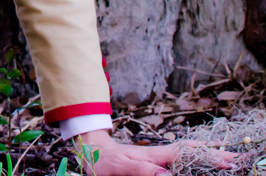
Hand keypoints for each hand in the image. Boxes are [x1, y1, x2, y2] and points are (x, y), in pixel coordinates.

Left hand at [73, 129, 238, 175]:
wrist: (91, 152)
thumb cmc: (104, 162)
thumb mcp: (119, 167)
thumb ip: (141, 170)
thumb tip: (166, 175)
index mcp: (152, 155)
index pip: (183, 154)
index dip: (205, 158)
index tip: (226, 161)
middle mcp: (157, 154)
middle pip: (190, 152)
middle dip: (212, 155)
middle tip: (235, 159)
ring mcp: (156, 157)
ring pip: (185, 154)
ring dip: (205, 156)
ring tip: (226, 159)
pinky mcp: (153, 162)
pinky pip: (177, 158)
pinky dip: (193, 158)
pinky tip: (201, 162)